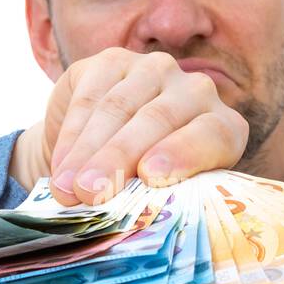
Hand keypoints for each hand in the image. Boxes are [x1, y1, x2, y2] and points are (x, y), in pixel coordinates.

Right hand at [8, 47, 248, 205]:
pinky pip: (89, 97)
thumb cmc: (146, 184)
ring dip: (87, 153)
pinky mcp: (113, 61)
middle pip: (157, 120)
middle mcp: (196, 90)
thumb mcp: (164, 194)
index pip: (212, 135)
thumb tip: (134, 221)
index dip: (183, 154)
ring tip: (66, 190)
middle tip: (91, 193)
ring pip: (117, 108)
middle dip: (118, 159)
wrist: (106, 152)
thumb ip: (162, 199)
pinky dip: (71, 136)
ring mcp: (155, 70)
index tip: (151, 178)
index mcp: (223, 128)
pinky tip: (59, 167)